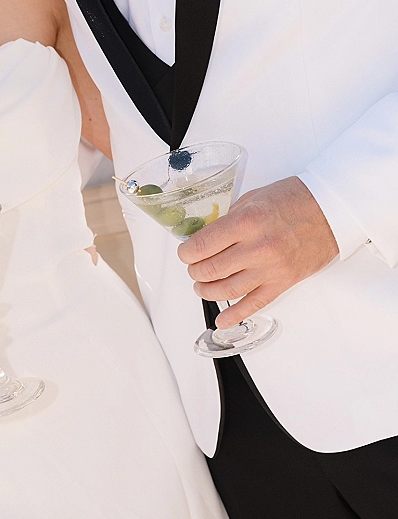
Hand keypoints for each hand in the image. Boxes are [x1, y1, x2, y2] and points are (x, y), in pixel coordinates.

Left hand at [177, 177, 338, 328]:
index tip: (186, 253)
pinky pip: (253, 305)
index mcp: (246, 222)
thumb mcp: (254, 198)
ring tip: (203, 286)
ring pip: (225, 291)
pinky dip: (234, 316)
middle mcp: (257, 248)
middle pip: (209, 271)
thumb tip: (204, 236)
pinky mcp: (282, 283)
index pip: (201, 246)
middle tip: (195, 267)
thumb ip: (228, 219)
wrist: (332, 209)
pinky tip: (222, 320)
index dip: (186, 253)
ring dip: (208, 291)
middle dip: (195, 271)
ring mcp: (270, 269)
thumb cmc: (295, 199)